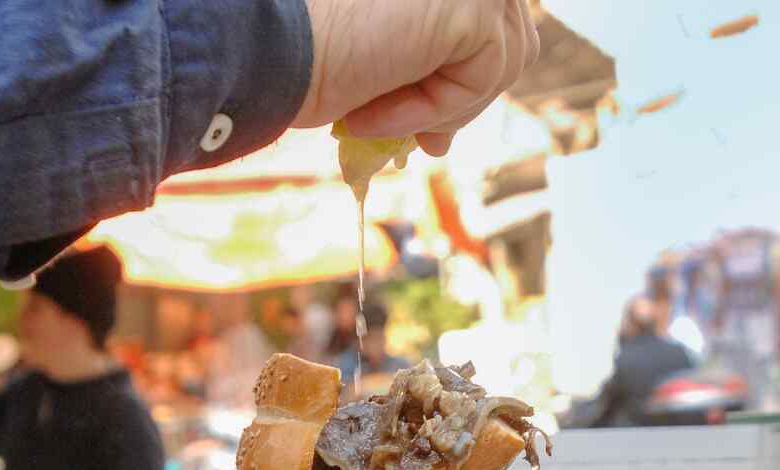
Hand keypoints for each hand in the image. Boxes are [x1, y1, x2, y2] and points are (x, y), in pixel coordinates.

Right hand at [297, 0, 538, 155]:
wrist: (271, 52)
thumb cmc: (305, 52)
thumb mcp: (385, 60)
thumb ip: (427, 70)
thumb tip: (445, 136)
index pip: (487, 20)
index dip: (464, 77)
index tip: (428, 133)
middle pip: (509, 38)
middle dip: (467, 98)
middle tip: (426, 145)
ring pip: (503, 62)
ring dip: (445, 107)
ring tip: (377, 119)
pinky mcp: (473, 8)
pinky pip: (478, 80)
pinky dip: (431, 109)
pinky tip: (371, 113)